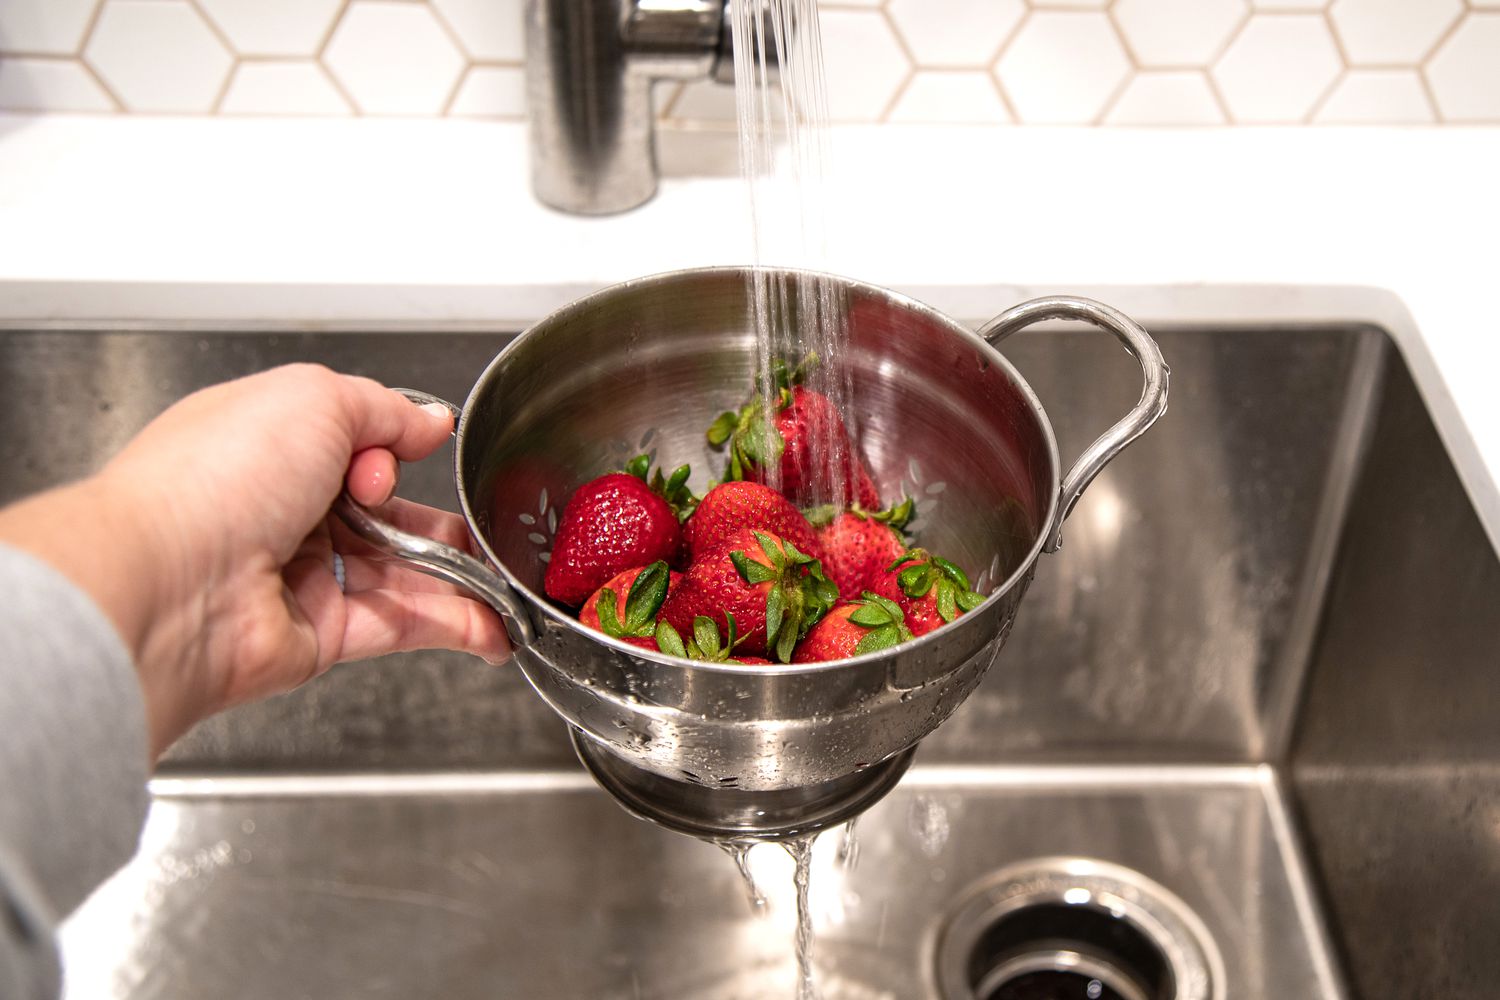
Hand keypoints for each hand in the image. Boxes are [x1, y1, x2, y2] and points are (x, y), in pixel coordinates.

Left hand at [0, 364, 508, 757]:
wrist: (169, 584)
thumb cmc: (214, 479)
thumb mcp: (315, 399)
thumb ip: (386, 409)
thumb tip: (431, 422)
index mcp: (270, 444)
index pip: (356, 443)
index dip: (393, 446)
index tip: (416, 448)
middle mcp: (282, 510)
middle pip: (386, 514)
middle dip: (440, 517)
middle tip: (482, 521)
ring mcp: (301, 576)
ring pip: (401, 573)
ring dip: (458, 576)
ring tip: (503, 578)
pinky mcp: (319, 635)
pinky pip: (398, 626)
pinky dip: (451, 626)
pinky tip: (493, 626)